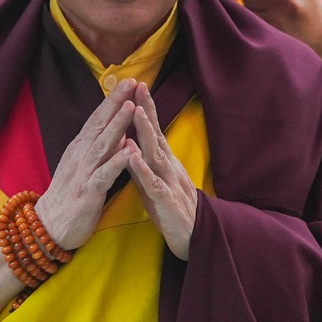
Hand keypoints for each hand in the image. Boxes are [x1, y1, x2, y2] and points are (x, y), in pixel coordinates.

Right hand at [34, 79, 140, 251]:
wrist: (48, 226)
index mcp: (80, 148)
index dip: (112, 99)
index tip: (128, 80)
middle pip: (99, 124)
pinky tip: (130, 150)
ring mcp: (83, 172)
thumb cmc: (69, 195)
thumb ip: (98, 149)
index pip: (98, 119)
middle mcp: (80, 155)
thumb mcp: (81, 166)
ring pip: (102, 145)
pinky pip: (104, 175)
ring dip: (117, 125)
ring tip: (131, 107)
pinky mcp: (88, 192)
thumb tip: (118, 132)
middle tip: (131, 81)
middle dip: (116, 102)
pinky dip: (117, 161)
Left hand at [125, 82, 199, 259]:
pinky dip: (142, 168)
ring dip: (146, 133)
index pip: (154, 130)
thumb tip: (128, 141)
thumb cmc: (169, 207)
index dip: (146, 108)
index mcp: (164, 162)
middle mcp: (168, 167)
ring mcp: (169, 182)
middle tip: (138, 87)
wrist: (192, 236)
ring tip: (135, 113)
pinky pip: (153, 183)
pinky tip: (133, 156)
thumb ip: (142, 162)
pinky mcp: (166, 201)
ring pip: (156, 154)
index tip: (137, 85)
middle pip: (156, 135)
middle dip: (146, 111)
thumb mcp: (153, 180)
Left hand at [239, 0, 321, 76]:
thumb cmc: (312, 18)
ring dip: (253, 12)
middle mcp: (290, 3)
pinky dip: (255, 26)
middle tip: (267, 4)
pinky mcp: (272, 38)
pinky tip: (270, 30)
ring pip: (247, 10)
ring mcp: (279, 22)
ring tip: (273, 18)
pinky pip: (250, 25)